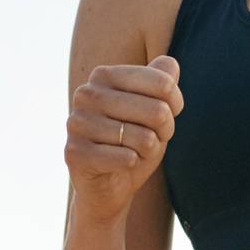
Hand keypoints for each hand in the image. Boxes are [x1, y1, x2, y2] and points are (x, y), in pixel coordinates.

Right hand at [65, 58, 181, 223]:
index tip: (166, 115)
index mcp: (104, 75)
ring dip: (149, 151)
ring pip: (144, 138)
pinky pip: (127, 158)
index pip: (163, 83)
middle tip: (151, 139)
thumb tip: (170, 64)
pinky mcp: (74, 152)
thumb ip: (162, 82)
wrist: (107, 186)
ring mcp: (77, 123)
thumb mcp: (154, 108)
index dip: (175, 105)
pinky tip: (122, 164)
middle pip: (157, 111)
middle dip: (164, 131)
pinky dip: (133, 165)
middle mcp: (86, 94)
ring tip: (135, 151)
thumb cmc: (134, 142)